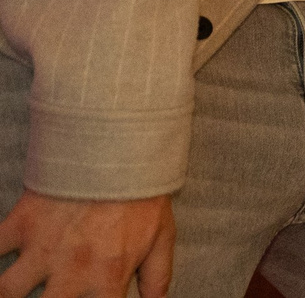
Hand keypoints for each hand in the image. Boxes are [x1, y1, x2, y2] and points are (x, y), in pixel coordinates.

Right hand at [0, 193, 175, 297]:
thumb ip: (157, 276)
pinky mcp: (21, 224)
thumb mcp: (161, 235)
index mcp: (107, 276)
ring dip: (10, 290)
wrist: (119, 148)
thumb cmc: (142, 192)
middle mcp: (71, 270)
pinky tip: (0, 255)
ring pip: (8, 291)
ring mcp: (42, 249)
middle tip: (49, 293)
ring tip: (15, 286)